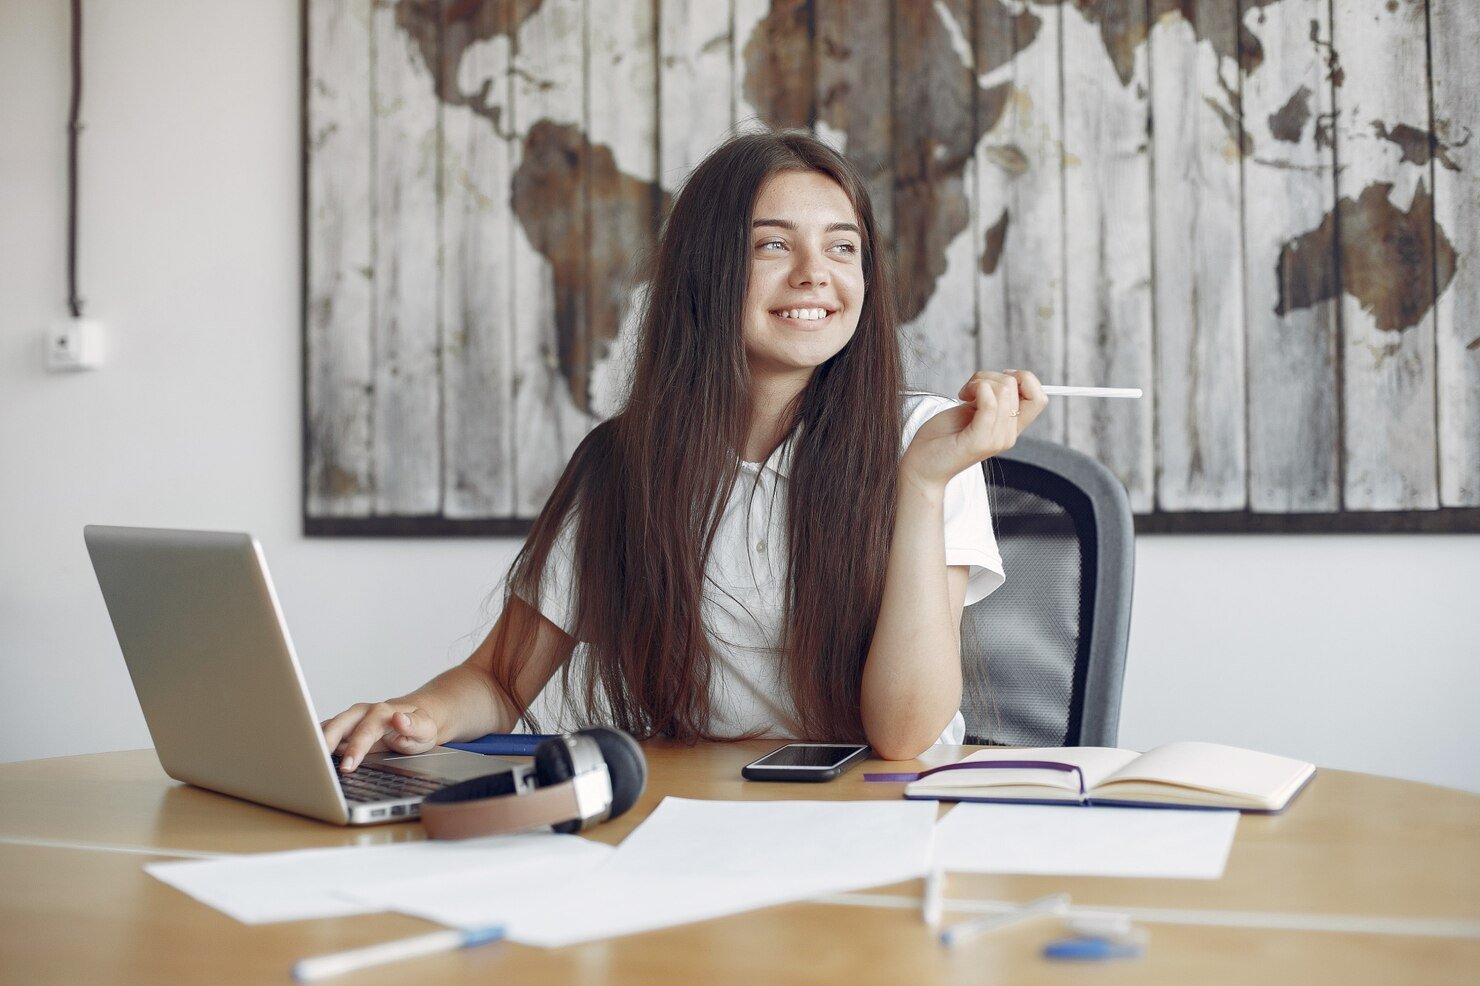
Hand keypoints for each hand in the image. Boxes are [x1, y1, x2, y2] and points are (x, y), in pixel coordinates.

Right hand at [320, 701, 440, 772]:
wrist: (413, 718)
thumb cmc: (419, 725)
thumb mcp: (426, 728)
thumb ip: (415, 725)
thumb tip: (400, 719)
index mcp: (382, 712)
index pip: (365, 731)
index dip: (355, 748)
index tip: (347, 766)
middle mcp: (361, 713)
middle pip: (338, 724)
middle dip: (326, 743)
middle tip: (317, 765)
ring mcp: (350, 719)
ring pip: (327, 728)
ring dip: (315, 742)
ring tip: (305, 762)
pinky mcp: (342, 728)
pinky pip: (324, 734)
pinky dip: (314, 745)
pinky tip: (308, 759)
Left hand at [901, 370, 1046, 489]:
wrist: (921, 467)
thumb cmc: (942, 437)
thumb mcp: (973, 412)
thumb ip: (992, 399)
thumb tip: (1007, 376)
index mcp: (1009, 428)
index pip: (1040, 398)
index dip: (1024, 379)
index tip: (997, 379)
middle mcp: (1008, 435)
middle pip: (1017, 385)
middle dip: (990, 376)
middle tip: (970, 389)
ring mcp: (996, 439)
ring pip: (1003, 389)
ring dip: (978, 381)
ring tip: (964, 394)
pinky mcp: (979, 440)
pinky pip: (989, 403)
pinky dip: (976, 389)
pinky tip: (962, 397)